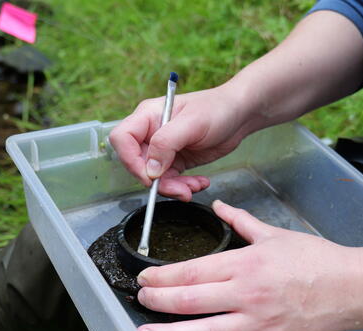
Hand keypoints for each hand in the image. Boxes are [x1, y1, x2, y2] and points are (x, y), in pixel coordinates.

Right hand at [109, 87, 256, 200]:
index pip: (122, 139)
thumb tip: (150, 170)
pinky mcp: (174, 161)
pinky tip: (200, 183)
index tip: (149, 177)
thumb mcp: (192, 123)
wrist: (239, 115)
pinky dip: (183, 187)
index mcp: (148, 116)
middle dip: (158, 181)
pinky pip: (170, 180)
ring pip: (154, 177)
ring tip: (194, 187)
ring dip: (173, 188)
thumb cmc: (217, 108)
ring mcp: (162, 149)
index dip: (130, 160)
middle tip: (181, 189)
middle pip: (138, 164)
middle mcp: (150, 133)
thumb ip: (166, 143)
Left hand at [136, 200, 362, 330]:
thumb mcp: (272, 233)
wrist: (351, 284)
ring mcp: (258, 324)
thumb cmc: (312, 258)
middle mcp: (246, 295)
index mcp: (244, 264)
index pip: (192, 271)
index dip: (162, 276)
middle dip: (159, 301)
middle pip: (191, 301)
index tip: (145, 278)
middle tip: (140, 300)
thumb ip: (239, 219)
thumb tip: (218, 204)